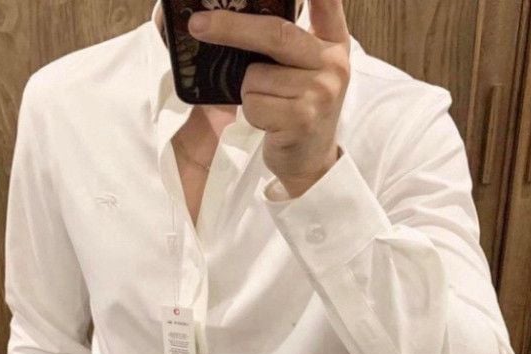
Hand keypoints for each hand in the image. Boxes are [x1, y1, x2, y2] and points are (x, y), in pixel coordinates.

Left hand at [188, 0, 350, 196]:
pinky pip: (254, 104)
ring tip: (269, 104)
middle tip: (197, 25)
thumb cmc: (298, 108)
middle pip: (275, 33)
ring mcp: (320, 92)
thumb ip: (287, 39)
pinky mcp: (302, 119)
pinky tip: (269, 121)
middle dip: (230, 27)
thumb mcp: (305, 68)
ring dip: (249, 92)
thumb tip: (231, 14)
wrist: (311, 161)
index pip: (326, 1)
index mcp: (333, 42)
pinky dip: (251, 113)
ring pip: (255, 76)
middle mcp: (333, 63)